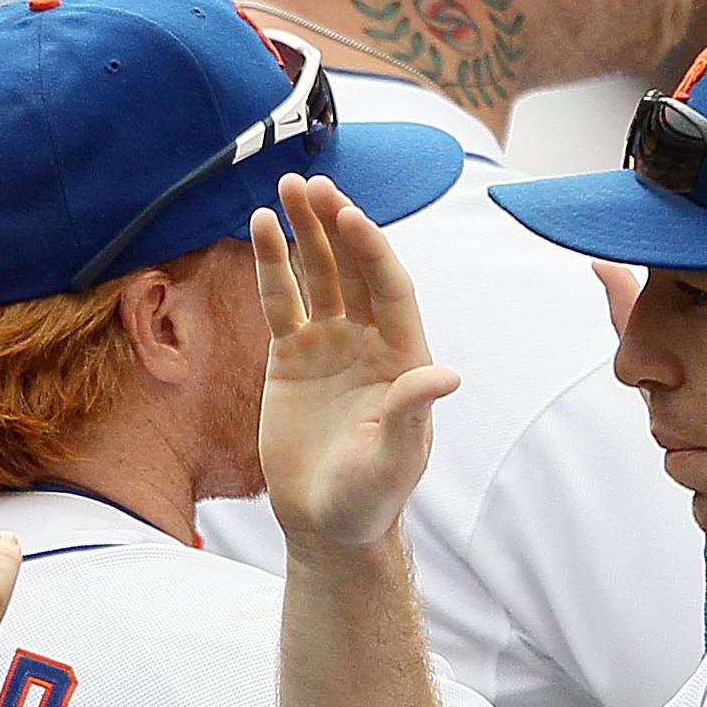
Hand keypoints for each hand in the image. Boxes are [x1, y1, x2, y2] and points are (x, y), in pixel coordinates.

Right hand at [252, 173, 461, 553]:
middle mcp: (368, 340)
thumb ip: (413, 414)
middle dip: (335, 225)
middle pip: (354, 268)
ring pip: (318, 275)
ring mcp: (329, 344)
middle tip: (313, 185)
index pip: (390, 288)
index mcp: (403, 357)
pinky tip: (261, 228)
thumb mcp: (395, 460)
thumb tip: (445, 375)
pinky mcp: (292, 356)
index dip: (372, 250)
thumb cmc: (370, 498)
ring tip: (287, 187)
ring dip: (305, 232)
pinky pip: (282, 301)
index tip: (351, 215)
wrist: (326, 521)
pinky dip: (272, 266)